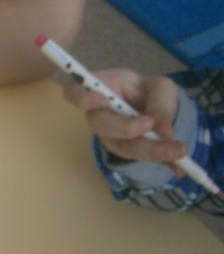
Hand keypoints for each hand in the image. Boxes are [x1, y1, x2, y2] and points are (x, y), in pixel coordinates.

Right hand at [63, 68, 185, 166]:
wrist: (157, 106)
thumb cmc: (149, 90)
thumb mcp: (161, 88)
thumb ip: (160, 104)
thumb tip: (162, 130)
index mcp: (99, 89)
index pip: (74, 92)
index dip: (82, 98)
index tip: (103, 100)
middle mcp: (98, 115)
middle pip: (99, 124)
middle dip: (126, 129)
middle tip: (153, 126)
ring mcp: (110, 135)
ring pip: (121, 146)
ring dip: (150, 150)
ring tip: (179, 150)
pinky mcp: (126, 150)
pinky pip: (139, 158)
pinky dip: (161, 161)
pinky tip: (178, 165)